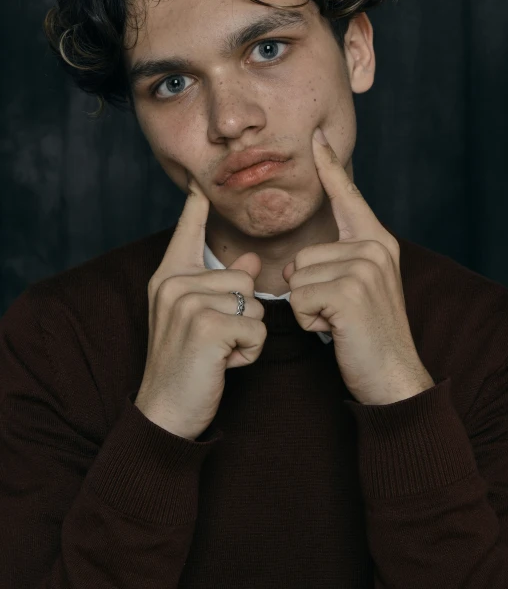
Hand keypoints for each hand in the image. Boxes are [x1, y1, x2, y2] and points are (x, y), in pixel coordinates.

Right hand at [135, 177, 266, 439]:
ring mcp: (187, 302)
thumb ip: (221, 284)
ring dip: (248, 334)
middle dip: (244, 314)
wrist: (166, 410)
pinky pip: (256, 327)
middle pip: (245, 277)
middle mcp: (174, 283)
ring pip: (254, 302)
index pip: (186, 231)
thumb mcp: (199, 318)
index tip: (200, 181)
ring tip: (219, 352)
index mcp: (170, 276)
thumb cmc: (186, 363)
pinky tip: (224, 364)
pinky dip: (250, 351)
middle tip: (216, 341)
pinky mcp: (206, 326)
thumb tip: (250, 259)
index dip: (196, 206)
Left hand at [282, 127, 434, 405]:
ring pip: (299, 276)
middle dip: (308, 290)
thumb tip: (297, 260)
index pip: (348, 197)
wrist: (393, 377)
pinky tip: (335, 330)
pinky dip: (308, 320)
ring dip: (308, 307)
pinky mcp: (350, 290)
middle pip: (304, 254)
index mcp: (377, 242)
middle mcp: (375, 247)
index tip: (317, 138)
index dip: (330, 167)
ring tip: (339, 322)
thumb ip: (338, 263)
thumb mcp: (358, 289)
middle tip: (339, 314)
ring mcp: (365, 267)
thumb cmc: (366, 335)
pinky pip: (299, 296)